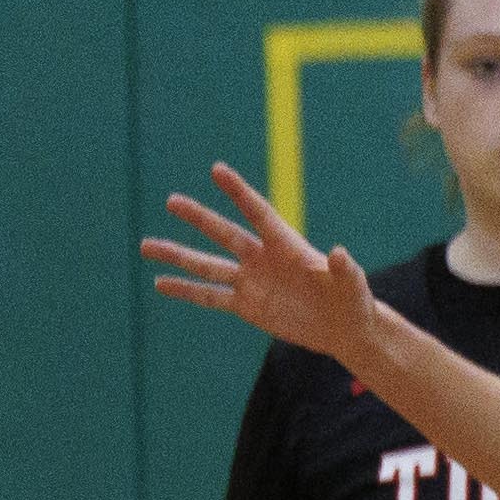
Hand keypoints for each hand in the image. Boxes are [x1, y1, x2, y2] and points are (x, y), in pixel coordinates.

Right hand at [141, 162, 379, 362]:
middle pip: (225, 234)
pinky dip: (186, 291)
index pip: (258, 213)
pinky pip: (211, 296)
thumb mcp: (352, 285)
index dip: (239, 193)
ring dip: (177, 256)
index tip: (217, 170)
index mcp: (287, 245)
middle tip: (171, 200)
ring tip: (145, 247)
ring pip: (207, 265)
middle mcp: (263, 258)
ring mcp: (252, 281)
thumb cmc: (354, 301)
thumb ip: (344, 269)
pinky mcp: (247, 306)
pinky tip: (160, 283)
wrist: (346, 329)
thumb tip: (340, 253)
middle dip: (199, 218)